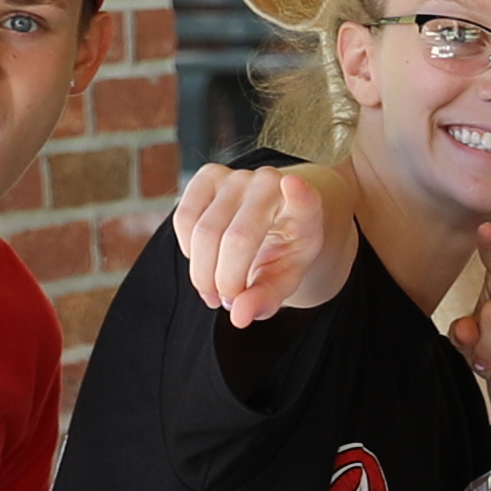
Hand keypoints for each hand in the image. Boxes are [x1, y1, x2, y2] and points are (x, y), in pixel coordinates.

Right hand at [170, 158, 361, 328]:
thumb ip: (266, 298)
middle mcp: (272, 184)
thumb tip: (237, 316)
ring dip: (201, 272)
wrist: (271, 220)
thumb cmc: (282, 252)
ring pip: (204, 231)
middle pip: (236, 239)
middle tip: (223, 302)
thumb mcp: (284, 279)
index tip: (294, 185)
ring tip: (212, 291)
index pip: (305, 199)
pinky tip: (203, 260)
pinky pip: (185, 218)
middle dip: (223, 281)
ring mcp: (239, 176)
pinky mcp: (209, 174)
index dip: (299, 194)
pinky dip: (188, 249)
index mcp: (305, 211)